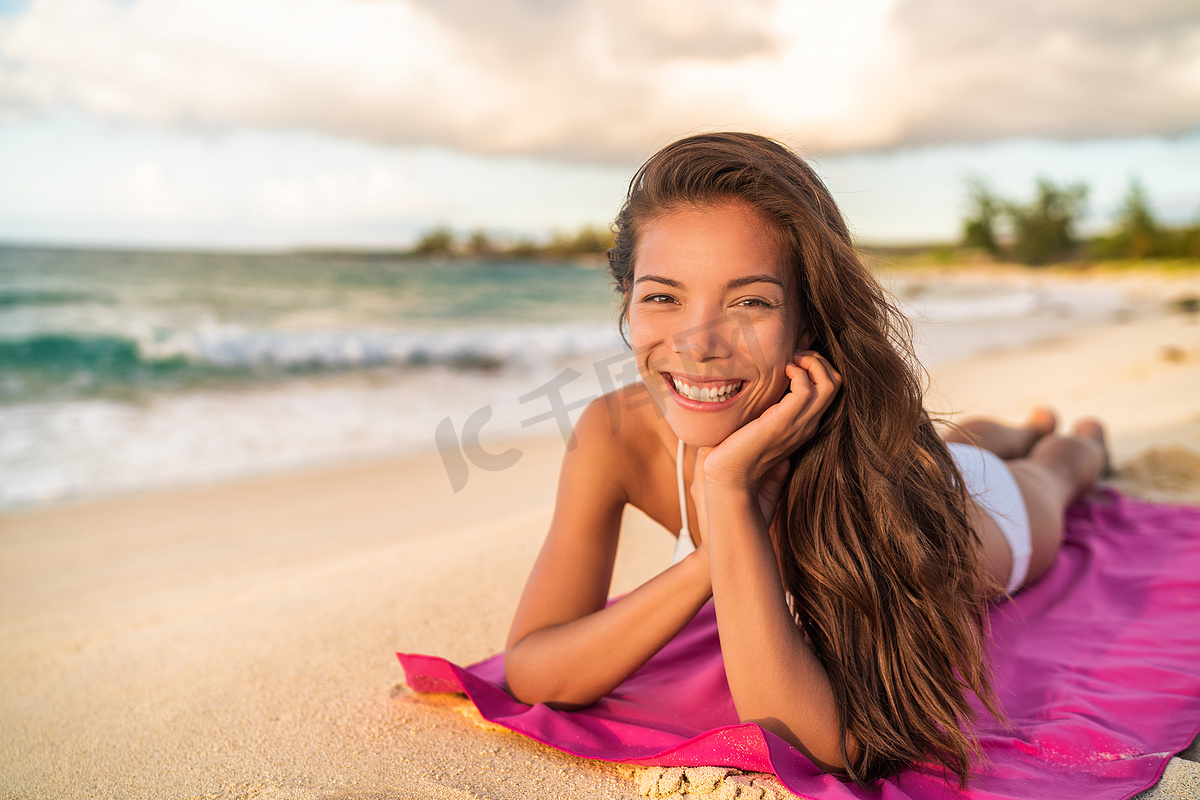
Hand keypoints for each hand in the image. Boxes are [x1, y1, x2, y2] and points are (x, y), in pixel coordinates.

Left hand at [703, 350, 842, 490]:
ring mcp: (799, 425)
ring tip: (790, 360)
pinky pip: (806, 390)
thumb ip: (769, 407)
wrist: (729, 476)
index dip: (817, 367)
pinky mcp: (783, 423)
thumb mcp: (759, 422)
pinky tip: (782, 371)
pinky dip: (797, 373)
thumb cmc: (737, 448)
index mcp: (804, 424)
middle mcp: (808, 424)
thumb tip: (764, 385)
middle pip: (835, 383)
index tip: (794, 360)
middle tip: (794, 356)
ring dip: (811, 362)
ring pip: (829, 384)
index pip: (830, 388)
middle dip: (818, 360)